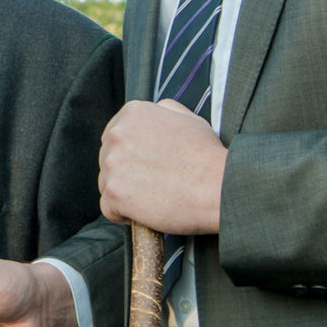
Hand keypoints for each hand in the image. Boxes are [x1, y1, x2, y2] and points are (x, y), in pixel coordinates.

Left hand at [99, 99, 226, 234]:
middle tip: (155, 183)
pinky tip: (146, 212)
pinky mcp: (114, 193)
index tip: (149, 166)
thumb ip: (165, 110)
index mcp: (132, 114)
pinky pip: (109, 209)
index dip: (131, 155)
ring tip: (155, 197)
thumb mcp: (189, 119)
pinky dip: (124, 215)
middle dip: (127, 173)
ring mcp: (113, 164)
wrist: (218, 188)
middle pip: (108, 159)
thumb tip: (155, 111)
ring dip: (126, 194)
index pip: (116, 136)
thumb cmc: (207, 157)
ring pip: (107, 183)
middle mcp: (117, 135)